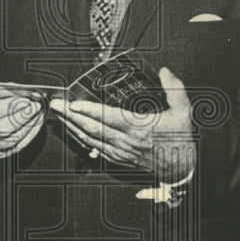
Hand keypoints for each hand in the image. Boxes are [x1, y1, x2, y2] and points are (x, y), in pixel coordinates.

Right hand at [0, 84, 44, 158]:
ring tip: (38, 113)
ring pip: (10, 140)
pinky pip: (15, 147)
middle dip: (22, 117)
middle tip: (36, 107)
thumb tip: (31, 93)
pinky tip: (35, 124)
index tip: (27, 100)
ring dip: (29, 126)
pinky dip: (29, 135)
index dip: (10, 106)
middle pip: (1, 129)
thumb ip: (10, 91)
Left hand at [50, 67, 193, 179]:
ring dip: (72, 128)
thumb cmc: (180, 140)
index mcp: (140, 128)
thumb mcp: (183, 112)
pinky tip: (72, 133)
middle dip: (71, 117)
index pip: (110, 118)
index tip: (74, 104)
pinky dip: (81, 140)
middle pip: (92, 128)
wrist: (180, 169)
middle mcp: (126, 141)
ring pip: (90, 140)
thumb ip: (175, 89)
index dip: (90, 111)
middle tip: (55, 106)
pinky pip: (94, 149)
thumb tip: (165, 71)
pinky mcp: (118, 159)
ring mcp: (120, 152)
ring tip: (58, 116)